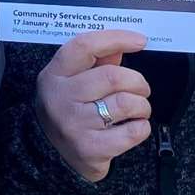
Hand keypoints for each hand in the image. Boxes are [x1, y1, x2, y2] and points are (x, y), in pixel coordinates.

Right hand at [33, 30, 151, 181]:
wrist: (52, 155)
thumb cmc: (69, 110)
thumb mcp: (72, 82)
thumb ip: (97, 62)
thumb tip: (123, 46)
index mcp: (54, 75)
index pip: (84, 46)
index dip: (116, 39)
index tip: (140, 41)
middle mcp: (60, 98)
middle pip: (113, 76)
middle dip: (138, 82)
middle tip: (140, 89)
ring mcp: (74, 125)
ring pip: (127, 103)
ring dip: (142, 105)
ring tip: (136, 110)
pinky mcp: (91, 149)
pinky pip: (134, 131)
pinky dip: (142, 127)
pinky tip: (132, 127)